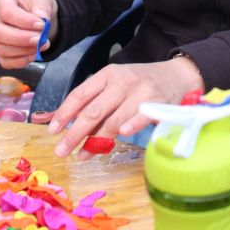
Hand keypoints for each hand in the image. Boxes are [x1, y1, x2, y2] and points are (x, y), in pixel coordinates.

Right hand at [0, 0, 57, 67]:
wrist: (35, 12)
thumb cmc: (35, 1)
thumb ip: (43, 8)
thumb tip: (43, 19)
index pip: (6, 12)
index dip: (24, 21)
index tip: (42, 25)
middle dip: (21, 39)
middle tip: (40, 40)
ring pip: (1, 49)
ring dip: (24, 51)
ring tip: (42, 45)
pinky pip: (5, 61)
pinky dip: (20, 61)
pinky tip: (34, 54)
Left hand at [34, 57, 203, 159]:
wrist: (177, 75)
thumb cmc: (140, 83)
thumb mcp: (116, 83)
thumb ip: (96, 100)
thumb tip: (67, 125)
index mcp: (108, 75)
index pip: (81, 94)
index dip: (64, 113)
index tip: (52, 131)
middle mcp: (122, 81)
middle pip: (93, 110)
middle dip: (74, 133)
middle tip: (61, 151)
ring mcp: (140, 92)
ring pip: (113, 120)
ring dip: (96, 141)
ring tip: (83, 155)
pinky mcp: (157, 103)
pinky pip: (140, 118)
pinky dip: (130, 127)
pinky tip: (120, 137)